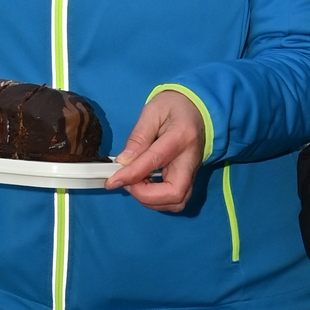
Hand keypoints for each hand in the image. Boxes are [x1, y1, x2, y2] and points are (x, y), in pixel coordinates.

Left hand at [106, 89, 206, 211]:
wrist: (196, 110)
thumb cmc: (173, 107)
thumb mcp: (152, 112)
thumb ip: (138, 137)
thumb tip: (123, 162)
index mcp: (181, 136)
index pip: (156, 161)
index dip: (132, 175)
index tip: (113, 181)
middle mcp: (190, 160)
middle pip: (175, 193)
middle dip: (146, 195)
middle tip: (128, 182)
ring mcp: (193, 173)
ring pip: (176, 202)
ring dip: (151, 200)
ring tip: (135, 182)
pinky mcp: (190, 180)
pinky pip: (175, 200)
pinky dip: (156, 200)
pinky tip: (144, 185)